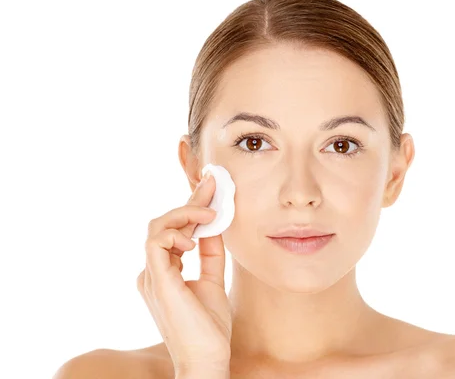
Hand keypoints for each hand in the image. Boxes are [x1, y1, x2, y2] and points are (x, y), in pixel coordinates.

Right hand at [137, 172, 231, 376]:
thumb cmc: (208, 327)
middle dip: (190, 201)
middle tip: (212, 184)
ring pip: (156, 227)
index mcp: (164, 271)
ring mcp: (151, 275)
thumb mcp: (212, 280)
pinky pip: (156, 243)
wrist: (207, 357)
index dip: (191, 206)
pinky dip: (176, 234)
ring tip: (210, 214)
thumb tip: (214, 225)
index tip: (211, 187)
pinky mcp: (156, 280)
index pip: (175, 230)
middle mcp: (153, 270)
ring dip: (185, 214)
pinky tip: (195, 242)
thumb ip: (210, 254)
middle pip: (164, 223)